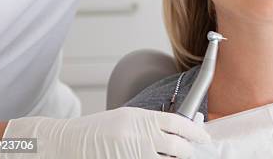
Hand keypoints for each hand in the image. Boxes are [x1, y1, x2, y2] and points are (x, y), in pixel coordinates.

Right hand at [0, 107, 210, 158]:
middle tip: (193, 154)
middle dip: (189, 152)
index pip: (176, 123)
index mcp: (140, 118)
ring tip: (176, 158)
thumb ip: (150, 124)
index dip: (195, 131)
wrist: (67, 142)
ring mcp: (132, 153)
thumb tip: (175, 131)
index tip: (204, 138)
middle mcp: (139, 135)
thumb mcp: (127, 118)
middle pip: (177, 147)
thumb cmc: (96, 130)